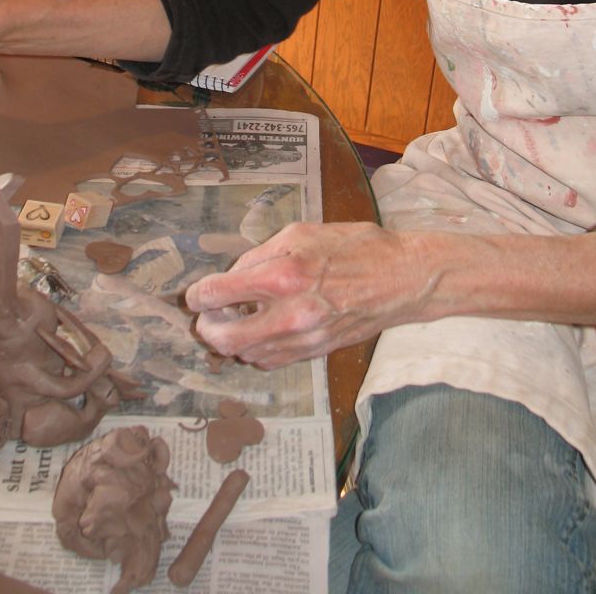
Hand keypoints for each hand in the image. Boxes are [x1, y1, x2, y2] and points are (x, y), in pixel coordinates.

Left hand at [185, 221, 419, 368]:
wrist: (401, 279)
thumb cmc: (355, 247)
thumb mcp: (301, 233)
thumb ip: (260, 255)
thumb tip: (232, 276)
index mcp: (283, 275)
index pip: (218, 294)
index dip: (197, 296)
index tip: (194, 295)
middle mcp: (290, 313)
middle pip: (224, 338)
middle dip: (206, 327)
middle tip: (206, 315)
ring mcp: (303, 339)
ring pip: (245, 354)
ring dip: (231, 340)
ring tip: (234, 320)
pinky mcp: (315, 352)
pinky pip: (270, 361)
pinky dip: (256, 350)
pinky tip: (260, 332)